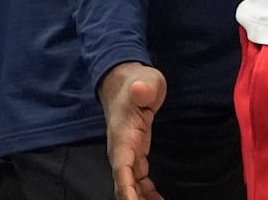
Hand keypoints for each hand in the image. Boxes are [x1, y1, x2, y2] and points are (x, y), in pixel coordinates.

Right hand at [100, 62, 167, 199]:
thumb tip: (140, 89)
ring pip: (130, 184)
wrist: (127, 82)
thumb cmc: (138, 82)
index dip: (126, 188)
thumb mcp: (144, 80)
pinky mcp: (136, 152)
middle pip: (124, 182)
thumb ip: (143, 88)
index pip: (122, 167)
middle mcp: (122, 149)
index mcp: (123, 135)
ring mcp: (128, 152)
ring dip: (140, 198)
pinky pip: (138, 178)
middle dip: (133, 199)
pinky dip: (145, 192)